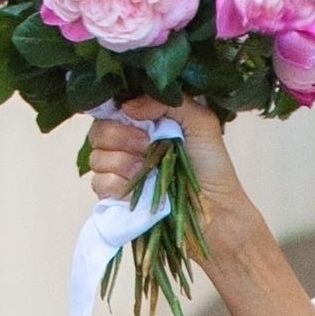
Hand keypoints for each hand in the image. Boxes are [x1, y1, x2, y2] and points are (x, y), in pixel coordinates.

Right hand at [87, 96, 241, 225]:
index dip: (117, 112)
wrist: (217, 213)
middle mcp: (128, 147)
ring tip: (147, 171)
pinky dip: (117, 185)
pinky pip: (99, 184)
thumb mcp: (199, 122)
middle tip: (146, 146)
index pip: (111, 110)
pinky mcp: (118, 200)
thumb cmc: (213, 168)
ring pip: (96, 158)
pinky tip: (139, 189)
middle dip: (120, 137)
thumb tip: (127, 106)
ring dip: (121, 162)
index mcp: (144, 125)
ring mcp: (121, 174)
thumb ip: (167, 102)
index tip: (137, 118)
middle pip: (98, 132)